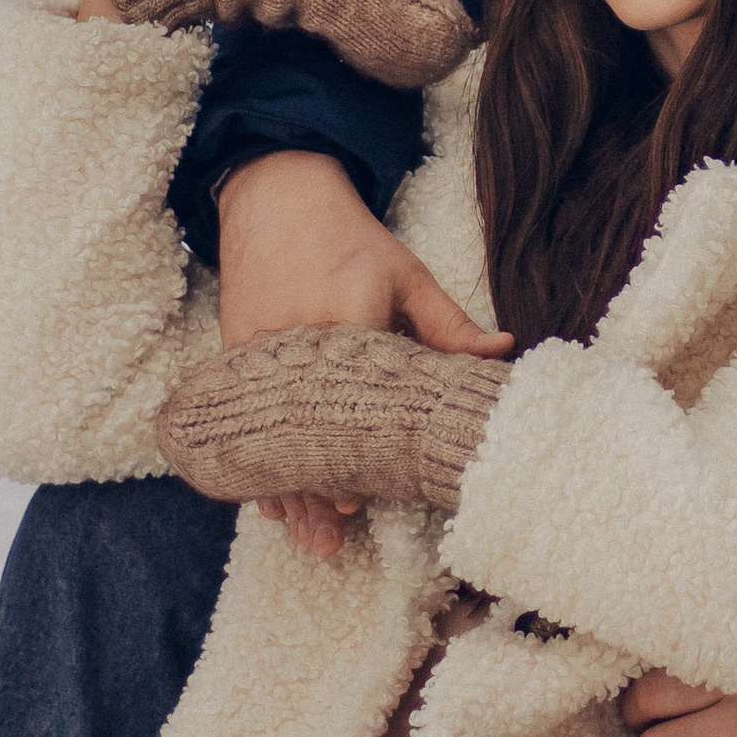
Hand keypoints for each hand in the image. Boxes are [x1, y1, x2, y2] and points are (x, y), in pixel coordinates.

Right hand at [215, 153, 508, 560]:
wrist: (276, 195)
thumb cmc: (349, 238)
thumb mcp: (405, 273)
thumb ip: (449, 324)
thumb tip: (503, 352)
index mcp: (344, 322)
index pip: (353, 404)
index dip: (355, 458)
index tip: (360, 502)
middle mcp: (295, 342)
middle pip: (306, 433)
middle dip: (317, 491)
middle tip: (334, 540)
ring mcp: (255, 351)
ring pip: (269, 434)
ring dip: (285, 489)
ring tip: (304, 537)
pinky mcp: (232, 351)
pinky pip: (245, 418)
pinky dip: (256, 458)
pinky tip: (267, 499)